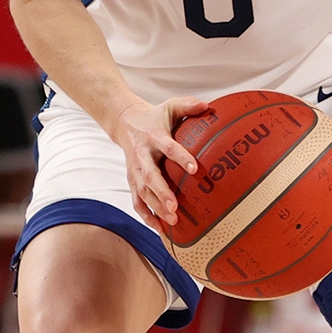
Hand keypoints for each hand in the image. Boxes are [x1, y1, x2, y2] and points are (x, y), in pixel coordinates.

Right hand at [106, 96, 208, 234]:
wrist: (124, 122)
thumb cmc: (154, 117)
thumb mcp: (170, 107)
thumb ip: (188, 105)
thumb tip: (207, 106)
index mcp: (154, 136)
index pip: (168, 147)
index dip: (180, 157)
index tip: (194, 169)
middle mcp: (142, 154)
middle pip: (151, 176)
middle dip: (162, 192)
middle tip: (175, 207)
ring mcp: (135, 169)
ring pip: (143, 191)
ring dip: (156, 207)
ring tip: (172, 221)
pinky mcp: (132, 179)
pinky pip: (136, 200)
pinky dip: (146, 214)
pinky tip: (159, 227)